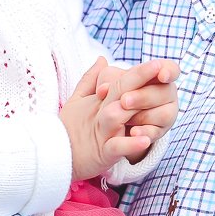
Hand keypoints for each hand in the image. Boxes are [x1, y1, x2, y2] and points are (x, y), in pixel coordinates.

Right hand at [60, 57, 175, 178]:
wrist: (53, 156)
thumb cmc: (69, 128)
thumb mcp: (77, 100)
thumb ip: (90, 80)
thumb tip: (102, 59)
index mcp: (99, 100)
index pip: (119, 81)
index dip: (139, 71)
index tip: (158, 62)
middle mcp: (101, 113)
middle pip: (120, 92)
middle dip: (140, 79)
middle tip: (161, 69)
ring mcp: (102, 132)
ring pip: (115, 116)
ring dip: (132, 110)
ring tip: (153, 104)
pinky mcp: (102, 153)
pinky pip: (116, 147)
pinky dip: (129, 144)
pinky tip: (144, 140)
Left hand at [100, 58, 178, 160]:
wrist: (116, 120)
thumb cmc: (117, 93)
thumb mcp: (110, 83)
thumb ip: (107, 80)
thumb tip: (102, 89)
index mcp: (157, 75)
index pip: (172, 69)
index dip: (169, 71)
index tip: (161, 75)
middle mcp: (167, 93)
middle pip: (165, 92)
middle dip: (143, 96)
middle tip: (124, 101)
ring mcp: (166, 113)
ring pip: (163, 114)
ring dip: (142, 115)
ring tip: (125, 119)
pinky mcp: (160, 131)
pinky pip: (156, 132)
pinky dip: (144, 132)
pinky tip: (132, 133)